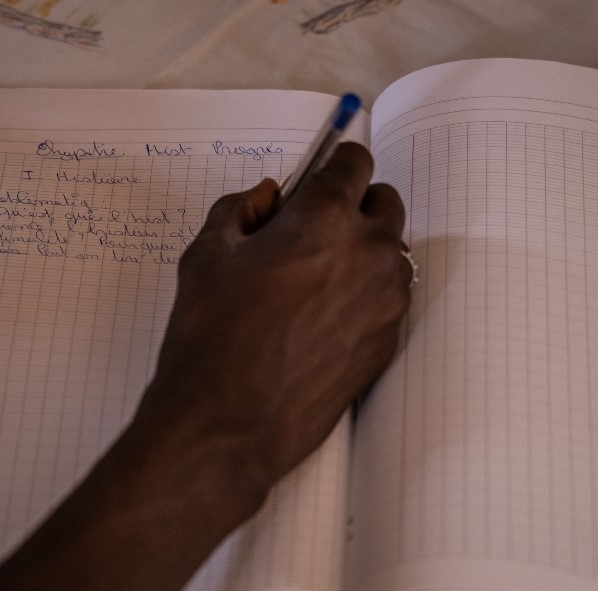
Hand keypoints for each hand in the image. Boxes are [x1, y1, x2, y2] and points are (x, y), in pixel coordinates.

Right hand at [142, 142, 409, 497]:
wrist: (228, 422)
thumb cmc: (211, 338)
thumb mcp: (206, 256)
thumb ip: (239, 210)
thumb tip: (266, 197)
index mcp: (324, 217)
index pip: (354, 162)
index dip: (331, 168)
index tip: (317, 180)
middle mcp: (369, 251)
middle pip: (384, 201)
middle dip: (353, 206)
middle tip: (310, 233)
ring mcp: (386, 300)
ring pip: (391, 252)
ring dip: (362, 252)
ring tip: (312, 283)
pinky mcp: (388, 341)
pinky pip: (388, 298)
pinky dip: (365, 296)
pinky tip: (320, 320)